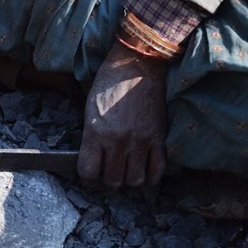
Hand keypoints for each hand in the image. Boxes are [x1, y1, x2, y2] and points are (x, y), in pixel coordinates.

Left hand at [76, 41, 167, 187]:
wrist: (137, 66)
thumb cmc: (109, 84)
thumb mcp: (89, 109)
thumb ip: (91, 137)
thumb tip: (94, 160)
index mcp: (96, 132)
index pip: (88, 172)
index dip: (88, 179)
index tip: (91, 177)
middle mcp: (118, 140)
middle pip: (113, 180)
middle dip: (108, 182)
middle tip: (109, 174)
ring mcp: (140, 141)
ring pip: (135, 180)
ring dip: (129, 181)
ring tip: (126, 173)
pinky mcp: (158, 138)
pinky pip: (157, 170)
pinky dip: (151, 177)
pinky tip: (145, 173)